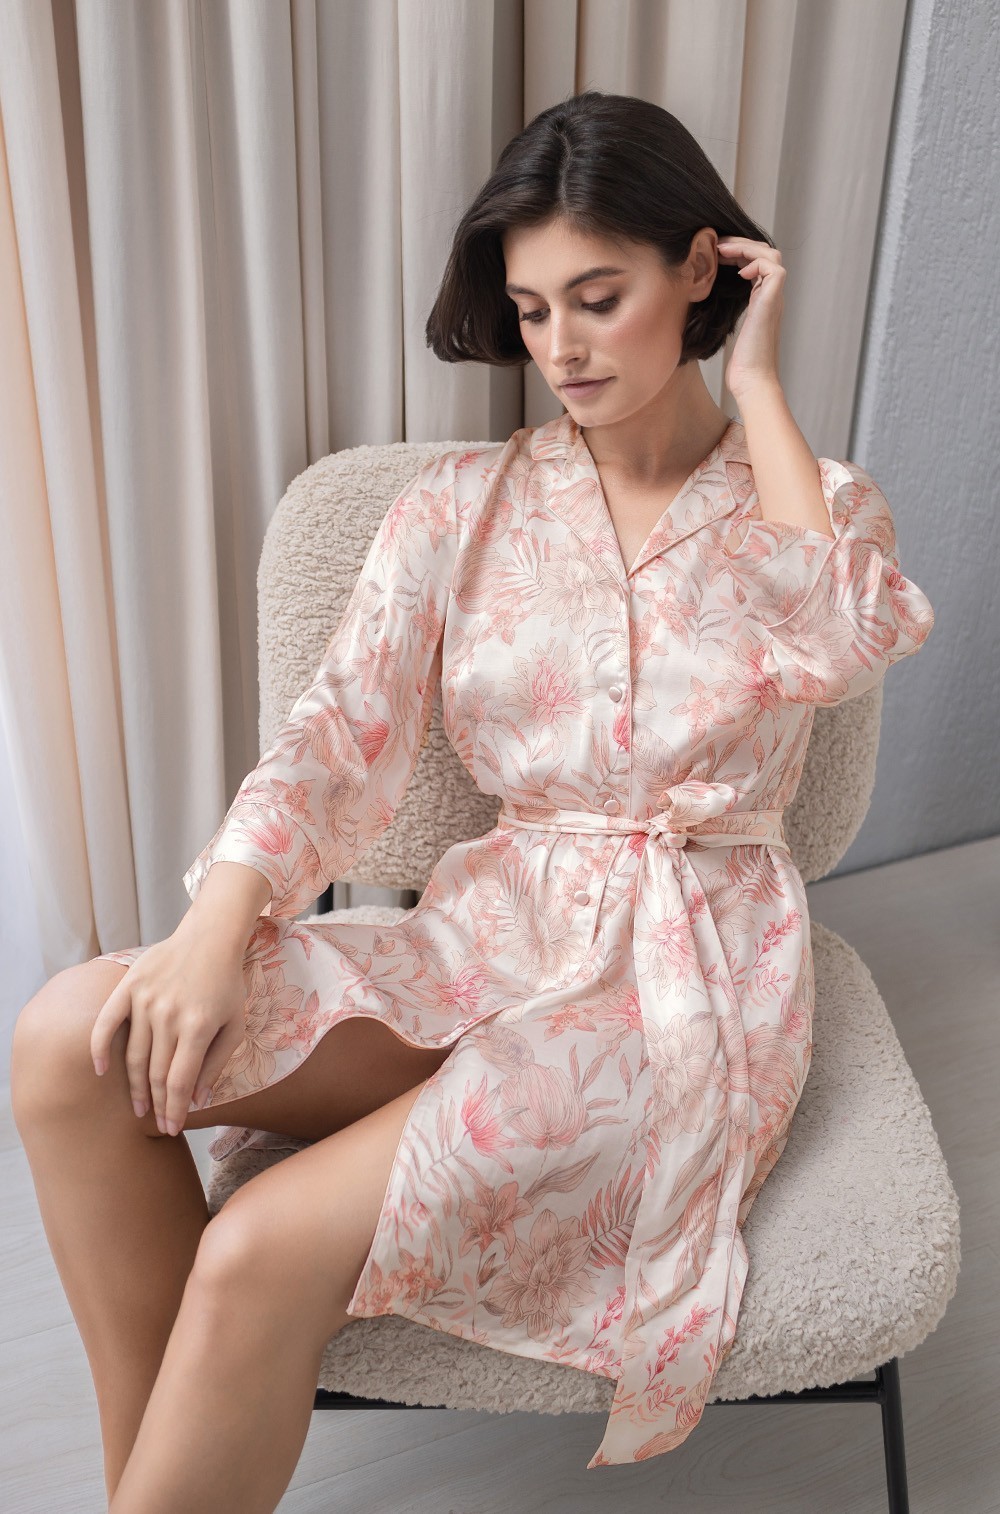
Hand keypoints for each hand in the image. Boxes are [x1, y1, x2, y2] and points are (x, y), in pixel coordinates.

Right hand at [90, 924, 247, 1135]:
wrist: (210, 938)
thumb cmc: (227, 984)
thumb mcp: (235, 1025)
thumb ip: (216, 1063)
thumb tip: (198, 1100)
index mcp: (198, 1027)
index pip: (179, 1081)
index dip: (173, 1109)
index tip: (172, 1128)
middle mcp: (169, 1016)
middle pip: (156, 1073)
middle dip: (156, 1105)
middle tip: (156, 1124)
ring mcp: (146, 1001)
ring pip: (134, 1056)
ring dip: (135, 1087)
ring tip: (138, 1108)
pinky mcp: (128, 987)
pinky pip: (107, 1023)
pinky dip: (100, 1049)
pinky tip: (101, 1071)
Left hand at [715, 236, 784, 400]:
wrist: (751, 381)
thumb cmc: (738, 364)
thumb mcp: (724, 328)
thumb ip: (721, 310)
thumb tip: (697, 297)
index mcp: (761, 299)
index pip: (754, 262)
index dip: (737, 252)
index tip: (714, 252)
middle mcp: (770, 296)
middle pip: (764, 252)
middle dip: (740, 243)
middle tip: (716, 243)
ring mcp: (774, 298)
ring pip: (770, 254)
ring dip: (746, 247)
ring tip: (722, 250)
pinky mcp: (772, 302)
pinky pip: (772, 267)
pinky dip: (755, 263)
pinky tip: (738, 273)